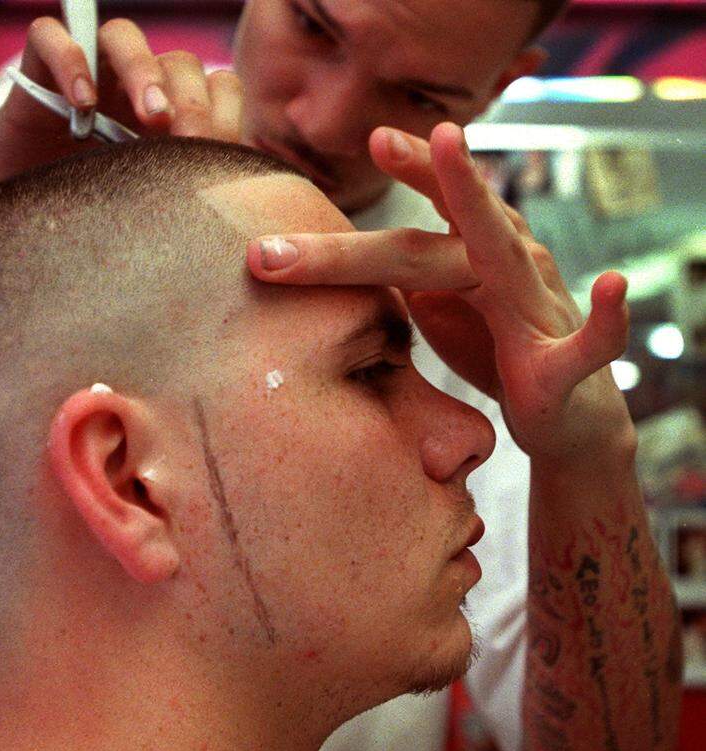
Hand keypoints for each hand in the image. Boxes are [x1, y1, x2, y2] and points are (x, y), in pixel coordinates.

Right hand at [0, 17, 242, 199]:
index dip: (222, 112)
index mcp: (166, 119)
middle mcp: (129, 91)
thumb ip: (178, 198)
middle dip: (190, 98)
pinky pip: (49, 36)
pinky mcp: (34, 73)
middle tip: (189, 139)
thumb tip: (234, 218)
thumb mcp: (138, 210)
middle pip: (175, 61)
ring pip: (121, 36)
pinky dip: (69, 59)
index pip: (213, 87)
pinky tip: (81, 103)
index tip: (216, 156)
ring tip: (150, 116)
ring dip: (142, 68)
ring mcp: (84, 76)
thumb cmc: (80, 218)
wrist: (10, 222)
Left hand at [246, 122, 632, 463]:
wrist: (565, 417)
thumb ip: (401, 278)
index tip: (366, 134)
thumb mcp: (436, 309)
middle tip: (378, 136)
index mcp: (473, 252)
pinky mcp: (563, 364)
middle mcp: (509, 262)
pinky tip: (613, 286)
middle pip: (449, 222)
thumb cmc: (493, 350)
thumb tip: (337, 259)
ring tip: (456, 154)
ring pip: (504, 253)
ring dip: (479, 204)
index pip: (430, 206)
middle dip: (418, 175)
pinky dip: (606, 318)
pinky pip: (589, 342)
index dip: (403, 170)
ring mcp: (538, 304)